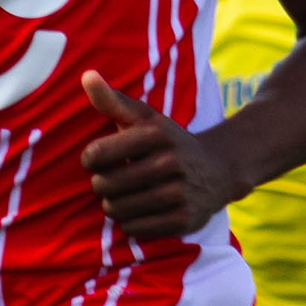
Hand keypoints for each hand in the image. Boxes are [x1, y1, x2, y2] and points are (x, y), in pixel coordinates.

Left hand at [79, 74, 223, 236]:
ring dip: (113, 205)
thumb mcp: (145, 118)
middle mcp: (170, 162)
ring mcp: (179, 193)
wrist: (219, 170)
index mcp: (156, 134)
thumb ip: (112, 100)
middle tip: (111, 181)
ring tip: (124, 196)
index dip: (90, 160)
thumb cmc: (169, 143)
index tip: (98, 160)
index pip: (97, 154)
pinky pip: (134, 229)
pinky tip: (140, 211)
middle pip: (104, 185)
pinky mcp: (183, 220)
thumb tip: (86, 76)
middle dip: (102, 184)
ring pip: (116, 210)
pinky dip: (130, 222)